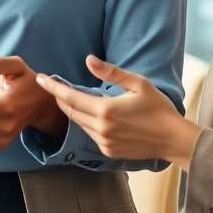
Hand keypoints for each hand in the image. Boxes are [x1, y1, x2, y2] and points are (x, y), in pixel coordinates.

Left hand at [35, 54, 198, 167]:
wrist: (172, 139)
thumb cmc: (158, 108)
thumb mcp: (138, 83)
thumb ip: (111, 72)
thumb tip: (88, 60)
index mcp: (105, 110)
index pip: (70, 97)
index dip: (53, 88)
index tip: (40, 79)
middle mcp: (100, 128)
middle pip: (70, 111)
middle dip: (60, 98)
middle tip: (53, 86)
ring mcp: (103, 142)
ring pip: (79, 124)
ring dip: (73, 111)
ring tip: (71, 97)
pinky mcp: (108, 151)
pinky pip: (90, 134)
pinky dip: (86, 123)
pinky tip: (92, 115)